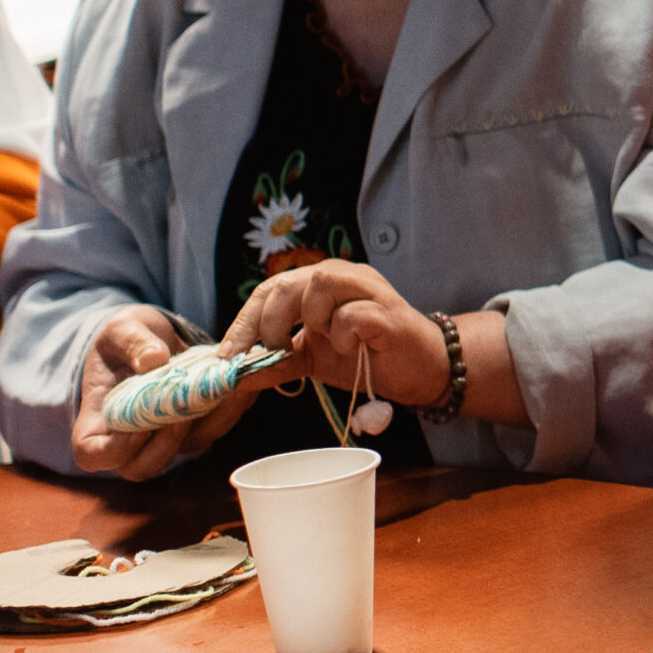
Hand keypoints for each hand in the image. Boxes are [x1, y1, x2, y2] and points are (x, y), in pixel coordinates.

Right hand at [70, 306, 266, 478]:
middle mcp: (128, 439)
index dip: (115, 448)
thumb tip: (154, 358)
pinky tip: (238, 380)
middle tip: (186, 402)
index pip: (93, 455)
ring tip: (224, 385)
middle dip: (168, 441)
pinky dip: (230, 408)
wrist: (154, 340)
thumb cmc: (126, 338)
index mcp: (97, 420)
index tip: (137, 417)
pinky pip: (214, 429)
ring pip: (187, 449)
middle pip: (142, 466)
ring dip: (210, 421)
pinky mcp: (194, 428)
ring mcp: (163, 438)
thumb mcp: (123, 329)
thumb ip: (133, 342)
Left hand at [224, 261, 448, 408]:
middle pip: (289, 281)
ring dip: (310, 320)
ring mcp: (369, 290)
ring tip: (320, 342)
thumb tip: (237, 377)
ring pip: (320, 284)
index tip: (230, 355)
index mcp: (322, 283)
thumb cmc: (369, 356)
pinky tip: (353, 349)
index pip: (270, 288)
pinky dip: (342, 337)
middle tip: (273, 351)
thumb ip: (279, 362)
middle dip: (269, 322)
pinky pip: (351, 315)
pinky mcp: (388, 312)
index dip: (245, 321)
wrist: (421, 369)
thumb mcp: (314, 361)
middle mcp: (344, 276)